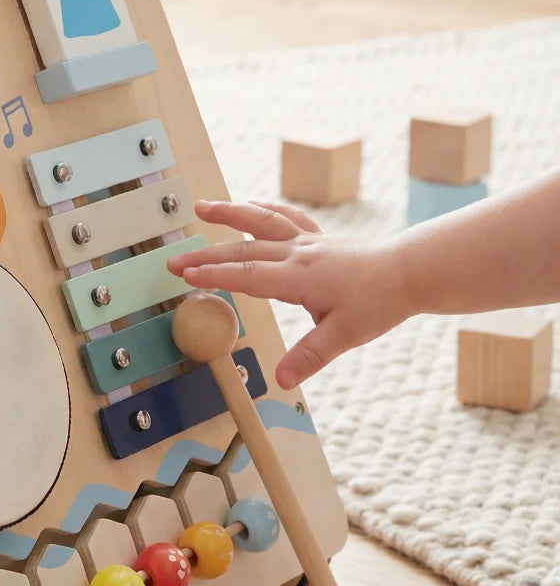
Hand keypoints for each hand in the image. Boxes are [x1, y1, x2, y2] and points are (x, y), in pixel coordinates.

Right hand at [167, 199, 412, 388]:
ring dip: (229, 213)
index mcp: (298, 277)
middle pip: (242, 250)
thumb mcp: (344, 335)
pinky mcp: (318, 239)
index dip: (213, 276)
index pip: (246, 276)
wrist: (411, 270)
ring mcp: (307, 242)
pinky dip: (263, 210)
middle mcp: (297, 254)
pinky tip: (249, 206)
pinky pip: (284, 218)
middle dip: (205, 255)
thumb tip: (279, 380)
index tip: (184, 275)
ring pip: (260, 221)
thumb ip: (309, 356)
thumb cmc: (380, 301)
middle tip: (172, 259)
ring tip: (202, 207)